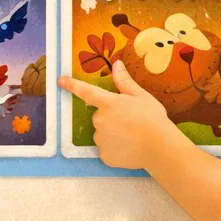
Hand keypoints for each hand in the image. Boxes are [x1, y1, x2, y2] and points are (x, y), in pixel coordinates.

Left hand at [59, 61, 181, 169]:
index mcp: (108, 103)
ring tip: (132, 136)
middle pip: (100, 116)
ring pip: (102, 133)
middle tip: (129, 121)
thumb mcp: (140, 96)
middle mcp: (99, 121)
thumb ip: (124, 81)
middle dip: (111, 117)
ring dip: (112, 133)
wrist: (160, 147)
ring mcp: (100, 140)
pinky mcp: (104, 156)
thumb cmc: (152, 118)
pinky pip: (106, 149)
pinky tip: (129, 147)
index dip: (72, 85)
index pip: (86, 92)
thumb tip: (116, 64)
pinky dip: (115, 148)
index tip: (60, 81)